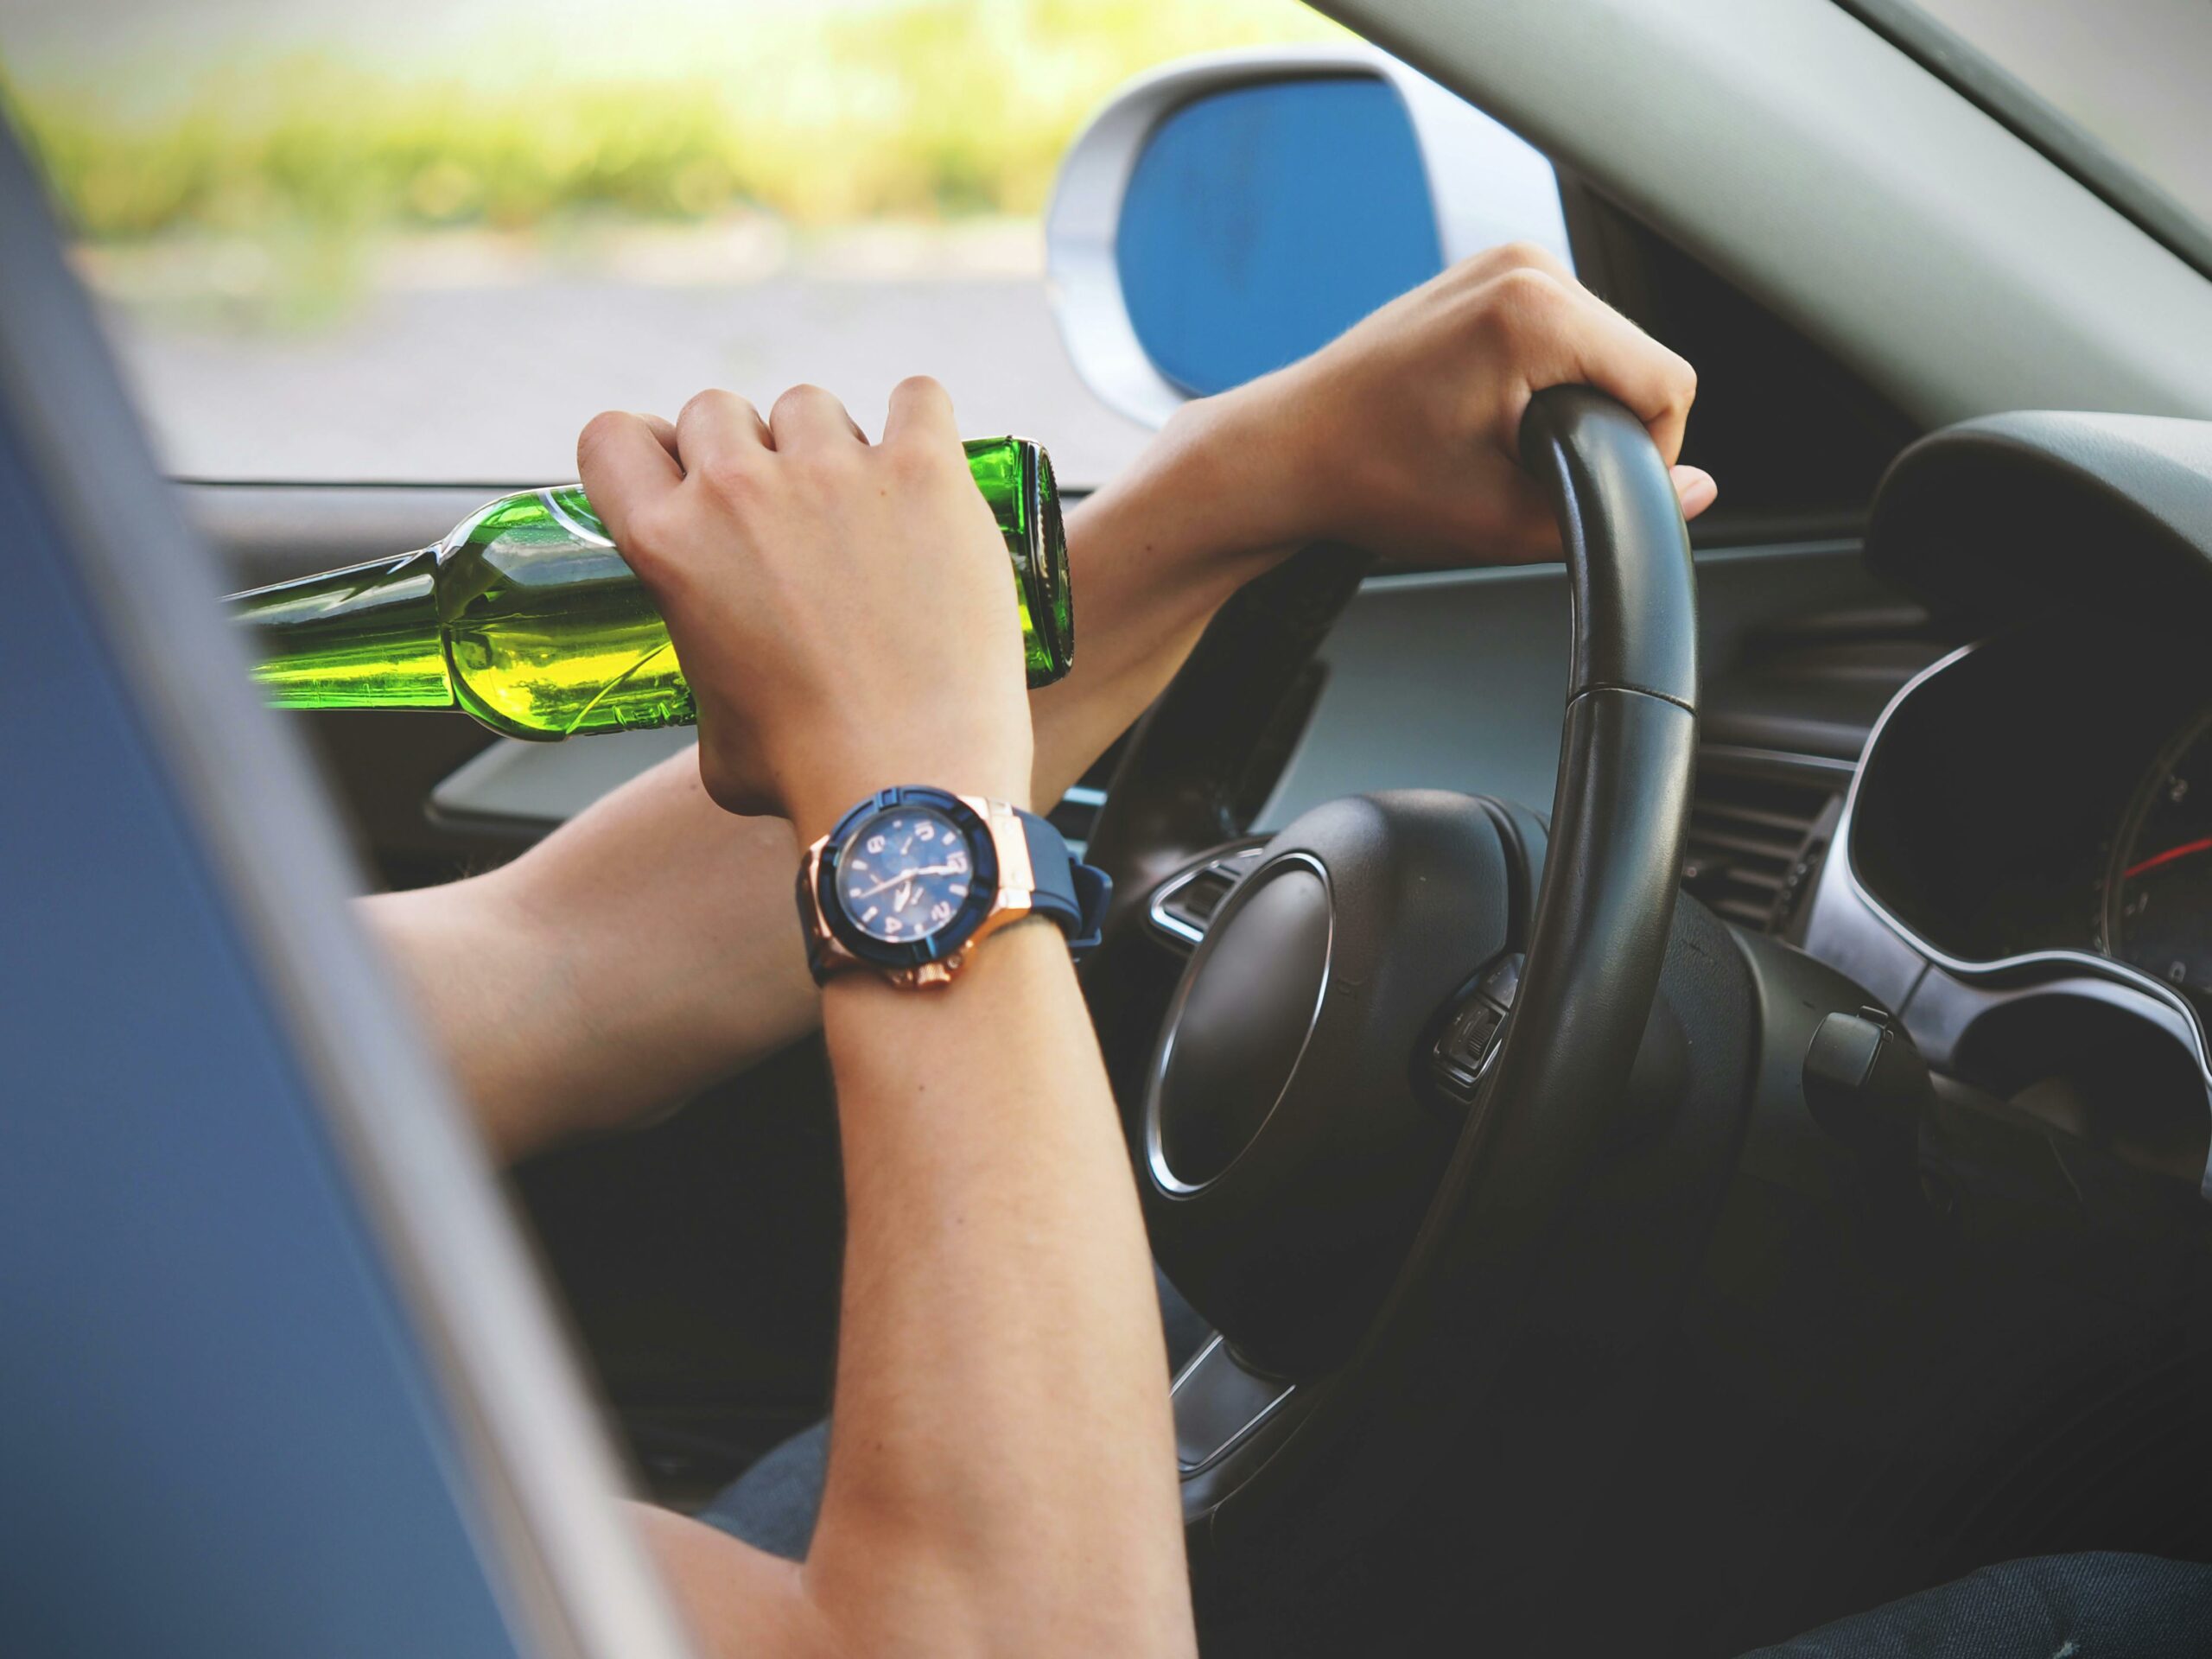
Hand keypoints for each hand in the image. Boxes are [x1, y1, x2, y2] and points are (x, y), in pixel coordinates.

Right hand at [576, 379, 1033, 841]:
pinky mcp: (925, 472)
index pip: (613, 436)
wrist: (910, 780)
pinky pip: (918, 397)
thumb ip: (709, 665)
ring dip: (830, 445)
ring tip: (867, 514)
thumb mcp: (710, 727)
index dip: (650, 450)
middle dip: (747, 453)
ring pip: (811, 405)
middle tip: (789, 516)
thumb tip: (732, 676)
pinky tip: (929, 471)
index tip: (685, 476)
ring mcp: (834, 471)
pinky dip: (921, 425)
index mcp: (668, 544)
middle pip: (717, 410)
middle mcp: (738, 490)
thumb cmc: (808, 773)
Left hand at [1194, 241, 1715, 565]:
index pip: (1668, 381)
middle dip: (1608, 423)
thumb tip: (1697, 491)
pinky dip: (1548, 376)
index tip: (1593, 488)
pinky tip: (1491, 412)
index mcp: (1536, 311)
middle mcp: (1525, 267)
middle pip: (1639, 358)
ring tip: (1501, 443)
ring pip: (1605, 344)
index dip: (1652, 452)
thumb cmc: (1371, 479)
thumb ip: (1616, 509)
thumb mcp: (1504, 520)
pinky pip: (1563, 329)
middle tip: (1530, 471)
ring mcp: (1504, 262)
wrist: (1287, 454)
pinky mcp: (1487, 275)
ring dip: (1578, 399)